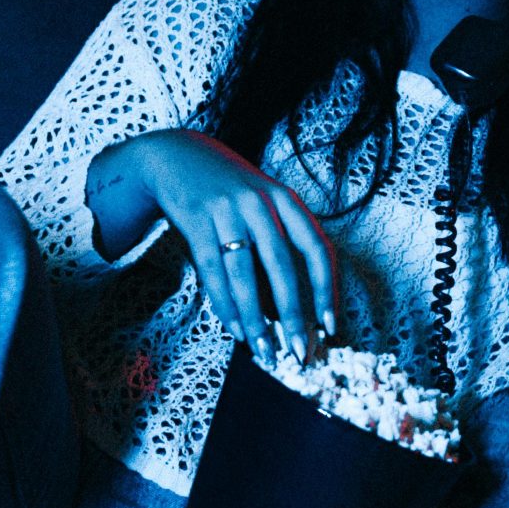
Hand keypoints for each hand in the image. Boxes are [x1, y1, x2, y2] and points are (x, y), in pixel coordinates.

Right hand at [86, 131, 336, 359]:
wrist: (177, 156)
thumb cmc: (229, 190)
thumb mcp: (263, 203)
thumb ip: (280, 241)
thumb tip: (291, 306)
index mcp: (285, 199)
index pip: (317, 247)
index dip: (326, 289)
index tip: (330, 325)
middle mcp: (259, 202)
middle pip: (281, 265)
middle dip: (291, 313)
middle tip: (297, 351)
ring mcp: (226, 209)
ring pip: (244, 273)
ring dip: (254, 317)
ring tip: (263, 349)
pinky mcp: (195, 219)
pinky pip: (212, 270)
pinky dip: (224, 302)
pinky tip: (235, 327)